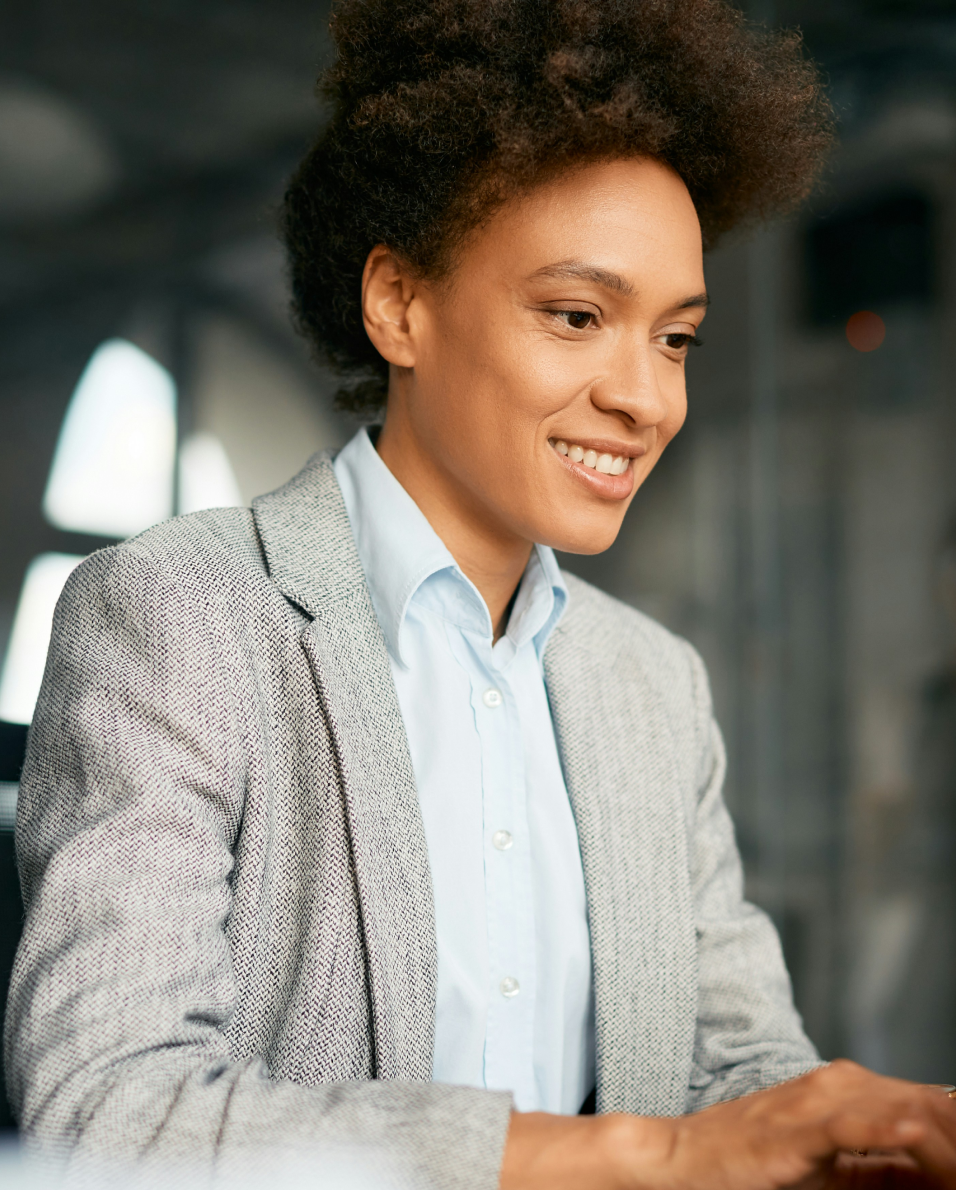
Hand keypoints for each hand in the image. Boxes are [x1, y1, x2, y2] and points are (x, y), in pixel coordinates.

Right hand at [499, 1062, 955, 1189]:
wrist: (682, 1159)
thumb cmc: (752, 1168)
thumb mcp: (833, 1170)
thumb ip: (883, 1171)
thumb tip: (935, 1174)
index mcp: (854, 1092)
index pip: (934, 1104)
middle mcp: (842, 1086)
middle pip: (932, 1103)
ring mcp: (818, 1103)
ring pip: (905, 1111)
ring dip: (947, 1139)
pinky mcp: (795, 1130)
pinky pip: (851, 1126)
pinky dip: (890, 1132)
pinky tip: (917, 1137)